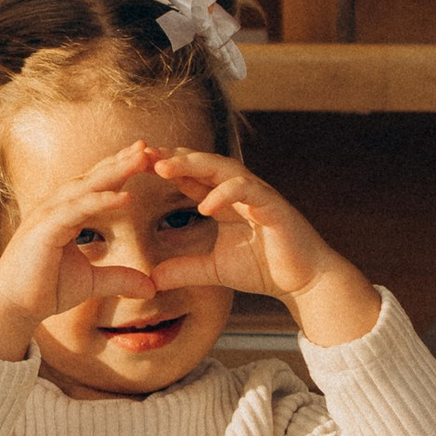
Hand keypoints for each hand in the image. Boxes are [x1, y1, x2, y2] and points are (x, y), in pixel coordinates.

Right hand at [0, 140, 174, 360]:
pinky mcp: (44, 230)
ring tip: (140, 159)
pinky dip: (100, 201)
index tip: (145, 158)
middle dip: (119, 161)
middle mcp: (54, 208)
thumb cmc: (44, 290)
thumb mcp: (92, 282)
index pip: (95, 186)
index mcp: (64, 214)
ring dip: (114, 172)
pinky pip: (76, 210)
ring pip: (85, 187)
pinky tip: (124, 196)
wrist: (13, 308)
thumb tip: (151, 286)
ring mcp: (47, 216)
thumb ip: (119, 278)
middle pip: (92, 178)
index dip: (118, 171)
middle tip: (147, 146)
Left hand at [140, 150, 378, 346]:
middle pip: (201, 163)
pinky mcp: (274, 206)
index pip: (189, 176)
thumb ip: (185, 269)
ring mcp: (258, 194)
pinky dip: (225, 194)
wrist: (304, 281)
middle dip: (171, 157)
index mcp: (223, 199)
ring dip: (193, 165)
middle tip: (140, 154)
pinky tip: (205, 205)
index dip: (162, 169)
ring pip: (222, 168)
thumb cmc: (264, 268)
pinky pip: (247, 191)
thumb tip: (152, 280)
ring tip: (164, 168)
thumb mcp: (214, 270)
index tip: (131, 166)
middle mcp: (239, 190)